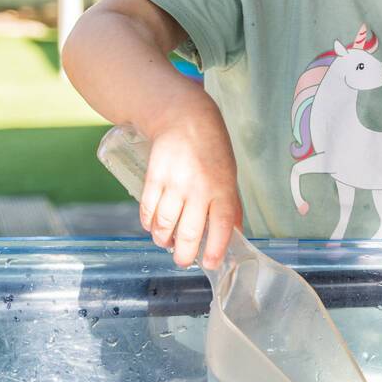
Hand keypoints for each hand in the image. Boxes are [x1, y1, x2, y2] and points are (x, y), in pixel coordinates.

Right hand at [138, 102, 242, 270]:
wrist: (184, 118)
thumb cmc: (212, 150)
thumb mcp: (229, 175)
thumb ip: (229, 204)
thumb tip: (233, 234)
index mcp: (223, 188)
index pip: (222, 224)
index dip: (216, 247)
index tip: (210, 264)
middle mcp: (198, 188)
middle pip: (189, 231)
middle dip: (184, 254)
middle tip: (183, 261)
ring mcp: (174, 183)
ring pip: (164, 224)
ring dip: (163, 240)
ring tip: (166, 243)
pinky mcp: (154, 178)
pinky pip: (148, 209)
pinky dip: (148, 223)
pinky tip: (153, 227)